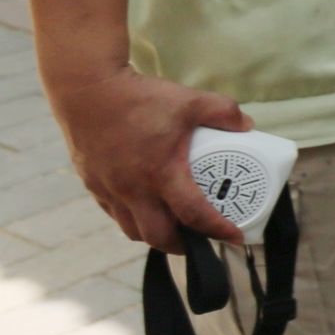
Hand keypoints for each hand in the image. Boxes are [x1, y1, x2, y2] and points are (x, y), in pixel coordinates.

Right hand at [46, 66, 252, 252]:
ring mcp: (109, 189)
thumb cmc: (138, 97)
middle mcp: (132, 188)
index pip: (193, 214)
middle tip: (201, 241)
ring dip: (155, 235)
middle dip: (183, 246)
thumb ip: (224, 112)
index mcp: (160, 173)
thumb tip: (248, 126)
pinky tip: (145, 206)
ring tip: (174, 227)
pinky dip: (132, 217)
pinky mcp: (92, 183)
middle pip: (158, 236)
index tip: (235, 238)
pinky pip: (114, 213)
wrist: (86, 89)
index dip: (217, 230)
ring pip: (131, 229)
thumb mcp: (190, 101)